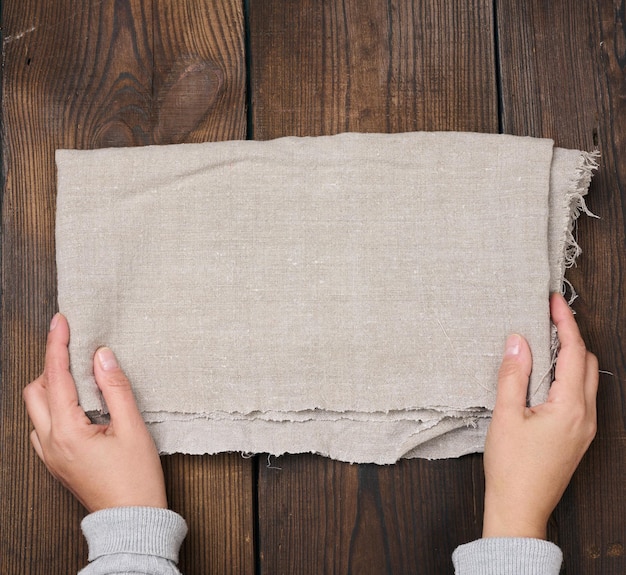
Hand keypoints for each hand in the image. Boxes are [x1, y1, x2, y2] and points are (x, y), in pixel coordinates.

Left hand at [23, 313, 167, 512]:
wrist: (132, 518)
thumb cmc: (136, 478)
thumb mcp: (133, 427)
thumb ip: (115, 388)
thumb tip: (102, 357)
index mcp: (68, 432)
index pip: (55, 377)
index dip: (57, 345)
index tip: (60, 322)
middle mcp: (51, 443)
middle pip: (34, 390)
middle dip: (50, 365)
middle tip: (74, 349)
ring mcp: (50, 455)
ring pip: (35, 409)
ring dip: (51, 386)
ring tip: (79, 376)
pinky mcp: (56, 462)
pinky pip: (43, 426)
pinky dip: (53, 406)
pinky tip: (76, 405)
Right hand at [482, 293, 597, 538]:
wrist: (519, 509)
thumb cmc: (511, 467)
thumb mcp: (505, 416)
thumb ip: (513, 375)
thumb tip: (518, 341)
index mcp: (570, 408)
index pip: (573, 352)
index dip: (565, 322)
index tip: (554, 300)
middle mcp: (585, 417)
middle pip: (586, 363)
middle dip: (571, 335)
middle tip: (547, 316)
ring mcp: (585, 429)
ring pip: (586, 379)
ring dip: (570, 355)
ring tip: (545, 339)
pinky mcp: (577, 438)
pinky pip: (580, 396)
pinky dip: (567, 375)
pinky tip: (546, 374)